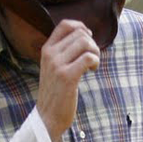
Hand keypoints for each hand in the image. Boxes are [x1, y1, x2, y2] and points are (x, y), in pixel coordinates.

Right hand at [37, 19, 100, 141]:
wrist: (48, 117)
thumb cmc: (56, 93)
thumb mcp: (54, 68)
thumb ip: (63, 53)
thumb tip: (85, 36)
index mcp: (46, 49)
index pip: (65, 25)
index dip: (81, 28)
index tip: (88, 40)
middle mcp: (50, 54)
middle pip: (80, 33)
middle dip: (92, 44)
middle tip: (92, 59)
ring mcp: (57, 65)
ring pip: (85, 43)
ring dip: (95, 52)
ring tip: (93, 65)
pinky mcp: (67, 77)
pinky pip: (88, 58)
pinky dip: (95, 62)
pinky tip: (92, 71)